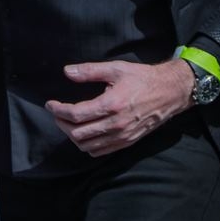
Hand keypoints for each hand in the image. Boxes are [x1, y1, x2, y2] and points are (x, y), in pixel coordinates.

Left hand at [45, 58, 194, 157]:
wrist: (169, 92)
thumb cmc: (142, 78)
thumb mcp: (116, 68)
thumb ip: (89, 71)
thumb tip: (66, 71)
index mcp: (111, 105)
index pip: (76, 114)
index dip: (58, 110)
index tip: (51, 104)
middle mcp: (115, 125)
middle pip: (77, 133)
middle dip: (61, 124)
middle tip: (57, 113)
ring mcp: (121, 136)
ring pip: (87, 146)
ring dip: (72, 136)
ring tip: (68, 123)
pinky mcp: (127, 142)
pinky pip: (100, 152)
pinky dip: (87, 145)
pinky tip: (84, 133)